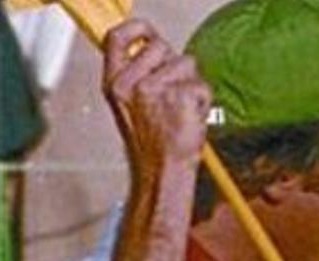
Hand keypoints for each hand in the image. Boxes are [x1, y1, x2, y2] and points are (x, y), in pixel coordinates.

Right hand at [103, 20, 211, 174]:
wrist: (162, 172)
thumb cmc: (152, 144)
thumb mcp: (131, 106)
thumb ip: (138, 75)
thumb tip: (156, 50)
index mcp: (115, 83)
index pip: (117, 38)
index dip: (136, 30)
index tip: (148, 34)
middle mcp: (130, 83)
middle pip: (162, 46)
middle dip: (174, 65)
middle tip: (172, 95)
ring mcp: (154, 88)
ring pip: (186, 63)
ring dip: (191, 84)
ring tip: (181, 110)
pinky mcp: (179, 95)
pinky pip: (201, 84)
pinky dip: (203, 100)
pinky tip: (191, 117)